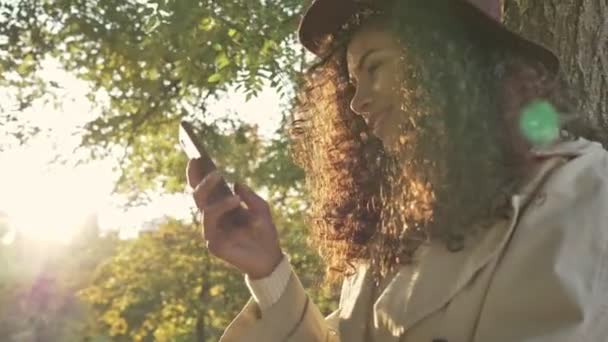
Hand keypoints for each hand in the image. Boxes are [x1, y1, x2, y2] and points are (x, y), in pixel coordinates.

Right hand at [187, 159, 283, 278]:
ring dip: (212, 193)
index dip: (196, 175)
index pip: (204, 190)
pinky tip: (235, 200)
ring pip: (203, 208)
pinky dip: (222, 209)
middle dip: (199, 180)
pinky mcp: (214, 244)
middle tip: (206, 166)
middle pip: (198, 197)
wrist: (270, 257)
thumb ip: (249, 196)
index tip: (195, 157)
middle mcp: (213, 219)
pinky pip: (211, 223)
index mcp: (221, 208)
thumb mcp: (261, 209)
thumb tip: (235, 183)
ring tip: (224, 181)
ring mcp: (211, 231)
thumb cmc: (264, 232)